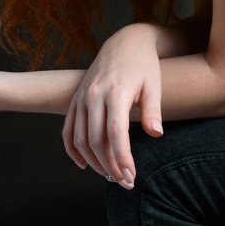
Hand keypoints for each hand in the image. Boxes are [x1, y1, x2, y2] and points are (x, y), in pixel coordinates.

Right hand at [62, 24, 163, 189]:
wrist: (125, 42)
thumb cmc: (144, 65)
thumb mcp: (154, 84)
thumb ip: (153, 110)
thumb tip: (156, 134)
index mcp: (115, 91)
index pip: (116, 134)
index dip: (122, 159)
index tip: (132, 176)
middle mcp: (94, 94)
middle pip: (96, 140)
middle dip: (110, 166)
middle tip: (125, 183)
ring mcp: (82, 96)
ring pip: (80, 138)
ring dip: (93, 162)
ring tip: (110, 176)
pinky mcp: (76, 97)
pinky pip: (68, 129)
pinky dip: (73, 149)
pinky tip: (84, 164)